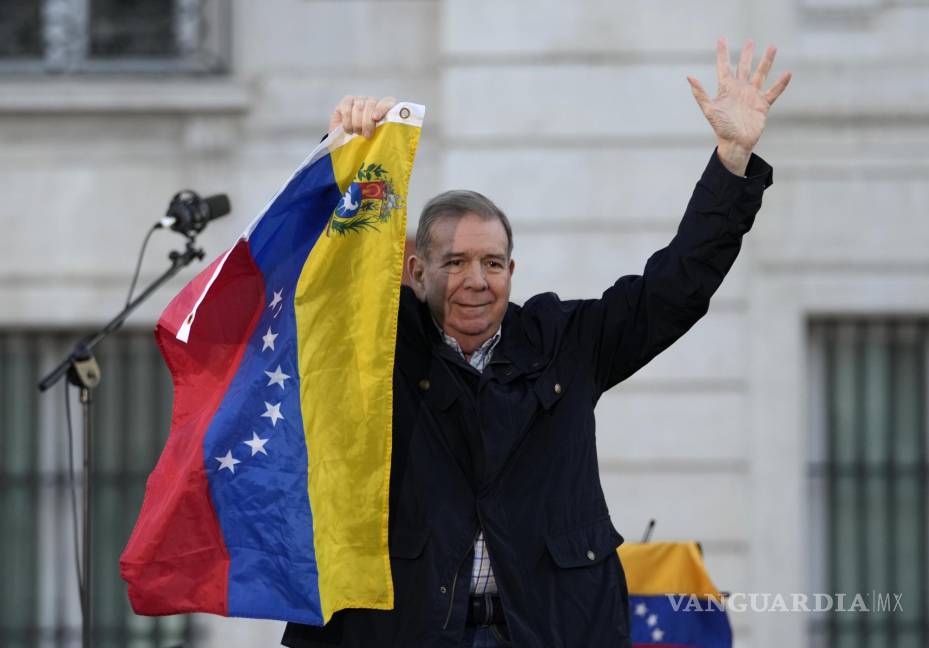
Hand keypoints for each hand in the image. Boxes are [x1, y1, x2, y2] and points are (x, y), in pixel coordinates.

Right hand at [328, 95, 396, 138]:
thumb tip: (391, 138)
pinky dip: (346, 119)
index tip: (376, 118)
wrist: (351, 138)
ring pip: (358, 107)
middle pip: (371, 105)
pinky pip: (346, 107)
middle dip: (367, 122)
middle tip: (367, 135)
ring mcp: (359, 100)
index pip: (387, 102)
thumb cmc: (370, 137)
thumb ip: (387, 133)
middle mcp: (372, 101)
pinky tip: (348, 129)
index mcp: (385, 107)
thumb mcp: (381, 135)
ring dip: (357, 123)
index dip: (382, 109)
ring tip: (356, 132)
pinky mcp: (346, 102)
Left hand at [687, 38, 790, 174]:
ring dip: (766, 61)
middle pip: (744, 67)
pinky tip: (787, 73)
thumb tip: (689, 77)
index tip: (721, 39)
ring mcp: (752, 96)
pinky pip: (773, 91)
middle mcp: (740, 89)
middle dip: (747, 54)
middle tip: (750, 41)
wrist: (735, 143)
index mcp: (726, 89)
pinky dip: (780, 84)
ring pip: (761, 74)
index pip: (724, 66)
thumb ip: (700, 93)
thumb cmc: (721, 128)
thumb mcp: (709, 109)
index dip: (722, 53)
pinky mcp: (763, 104)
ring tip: (772, 47)